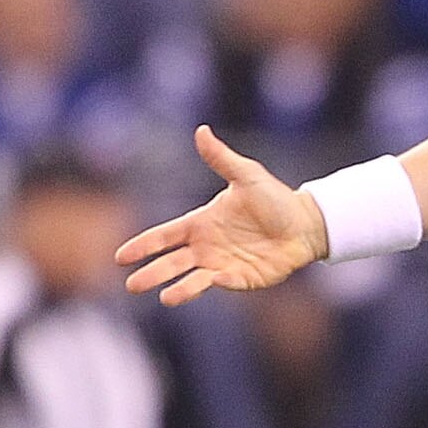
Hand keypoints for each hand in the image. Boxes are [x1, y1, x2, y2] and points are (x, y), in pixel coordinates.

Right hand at [118, 127, 329, 304]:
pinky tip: (213, 280)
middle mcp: (207, 247)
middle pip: (173, 262)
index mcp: (201, 223)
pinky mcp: (244, 278)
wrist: (307, 223)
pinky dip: (219, 282)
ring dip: (180, 288)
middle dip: (153, 273)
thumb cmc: (275, 199)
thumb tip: (202, 130)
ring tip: (164, 298)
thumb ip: (221, 158)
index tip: (121, 256)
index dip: (144, 245)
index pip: (165, 236)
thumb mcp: (246, 175)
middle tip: (131, 286)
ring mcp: (224, 264)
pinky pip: (228, 282)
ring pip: (194, 279)